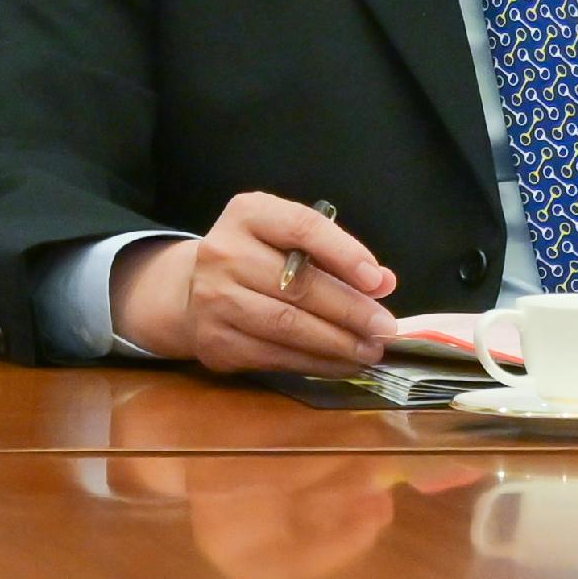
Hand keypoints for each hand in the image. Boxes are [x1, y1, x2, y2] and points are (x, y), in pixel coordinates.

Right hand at [116, 194, 400, 375]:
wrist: (192, 291)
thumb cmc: (256, 259)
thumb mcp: (289, 240)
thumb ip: (335, 256)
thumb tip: (383, 282)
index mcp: (247, 215)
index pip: (301, 227)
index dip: (345, 254)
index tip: (378, 281)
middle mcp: (223, 253)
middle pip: (298, 285)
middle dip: (351, 310)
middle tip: (385, 327)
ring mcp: (214, 299)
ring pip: (288, 326)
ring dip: (337, 342)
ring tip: (370, 349)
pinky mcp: (215, 341)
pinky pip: (275, 356)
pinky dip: (317, 362)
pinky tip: (342, 363)